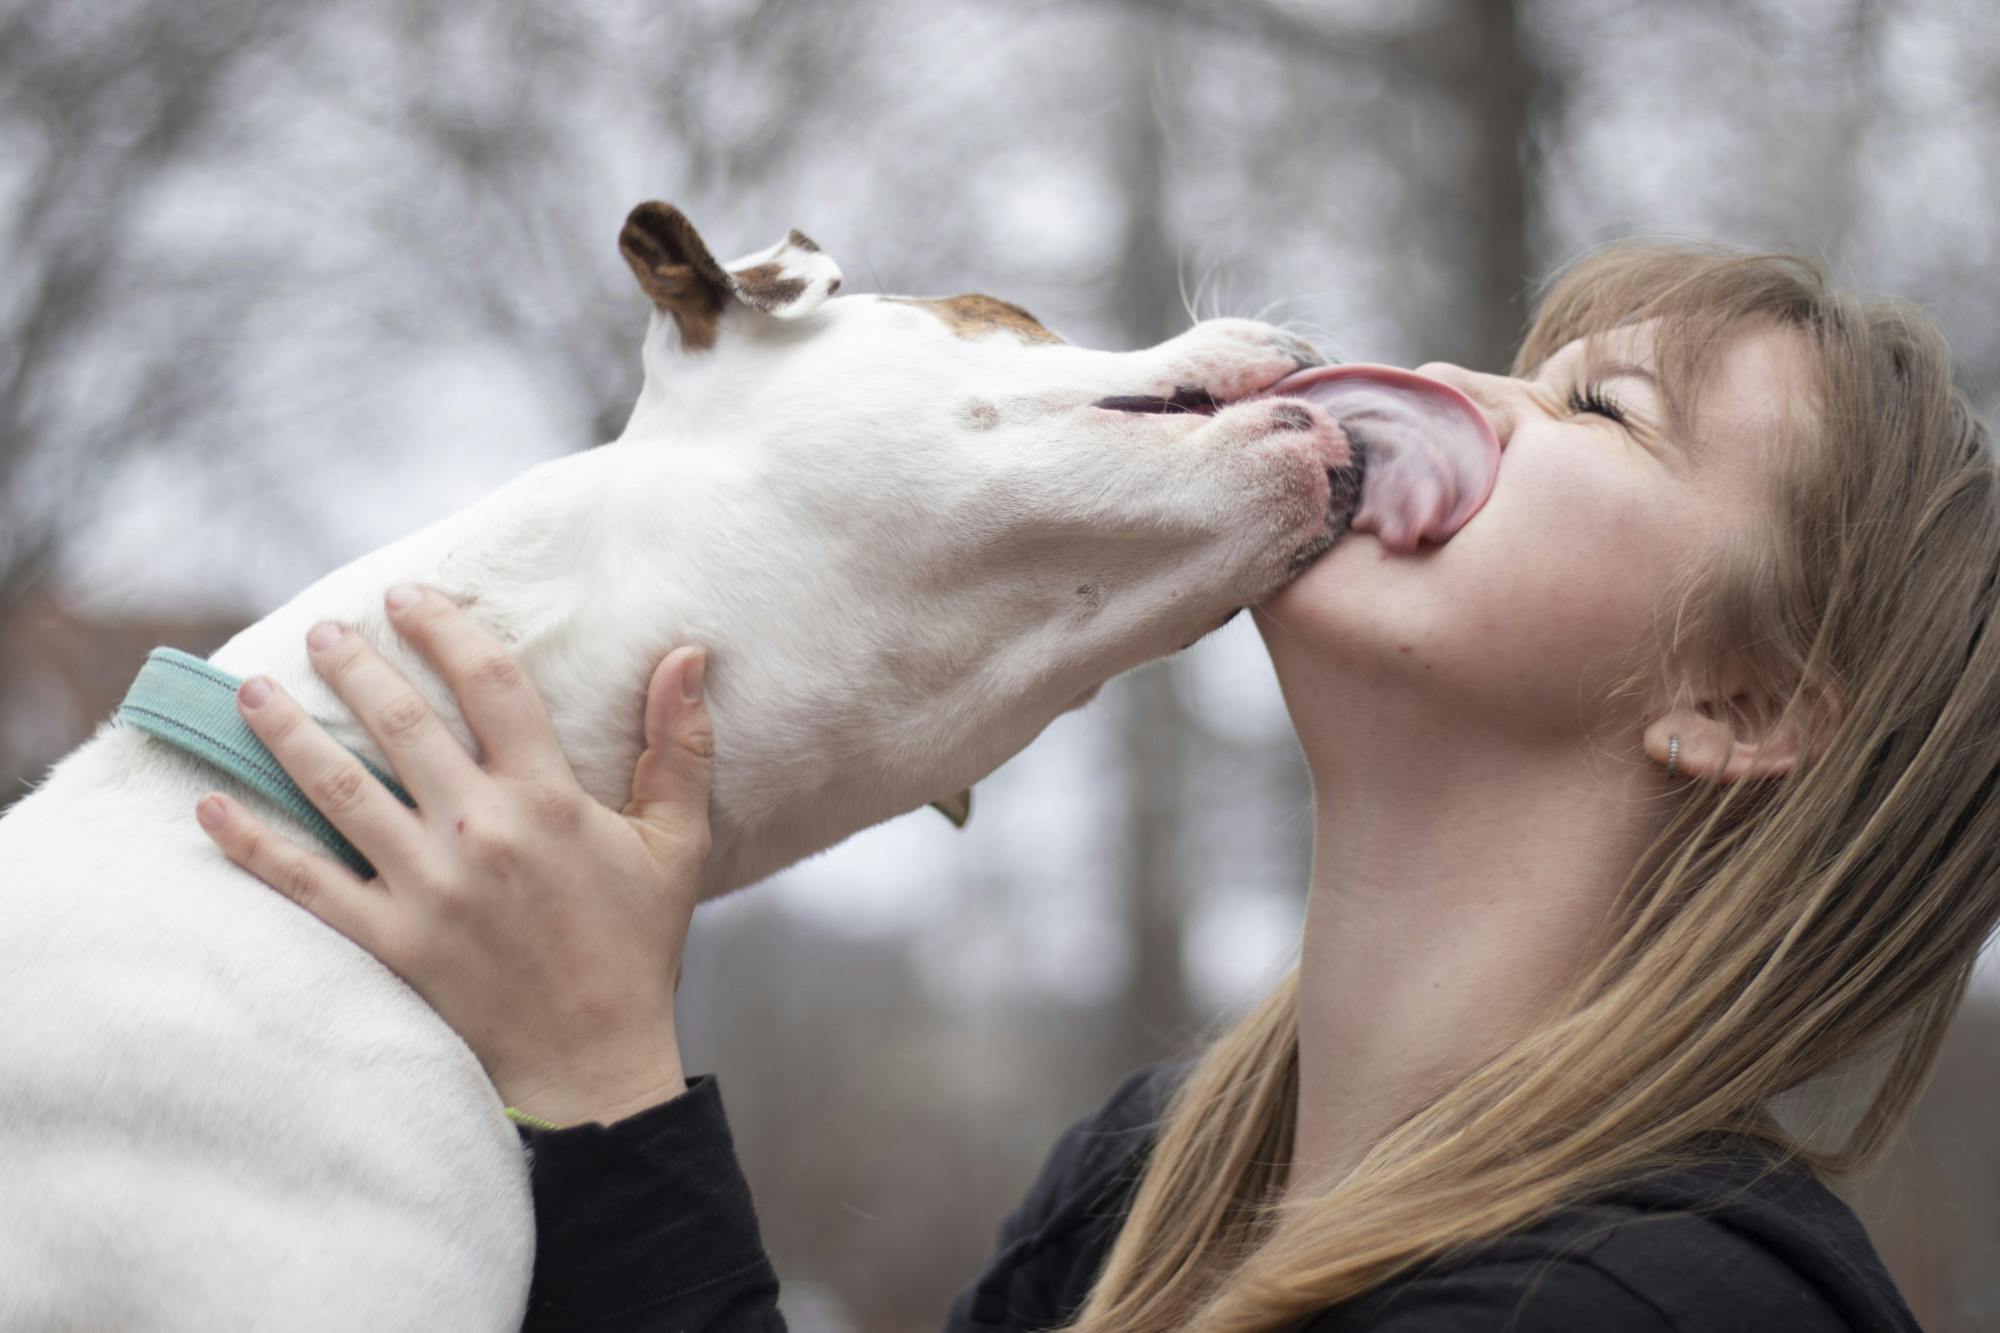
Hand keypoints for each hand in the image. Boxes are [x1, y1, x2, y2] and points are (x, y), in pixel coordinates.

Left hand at [192, 584, 714, 1127]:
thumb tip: (688, 655)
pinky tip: (209, 805)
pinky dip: (251, 842)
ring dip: (288, 732)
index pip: (491, 684)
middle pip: (402, 723)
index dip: (446, 629)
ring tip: (252, 690)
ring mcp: (428, 888)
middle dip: (354, 666)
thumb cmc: (636, 947)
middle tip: (324, 630)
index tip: (409, 596)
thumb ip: (681, 746)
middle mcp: (481, 832)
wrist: (594, 1065)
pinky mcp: (390, 941)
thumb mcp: (677, 843)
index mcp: (548, 799)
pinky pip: (305, 882)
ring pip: (340, 788)